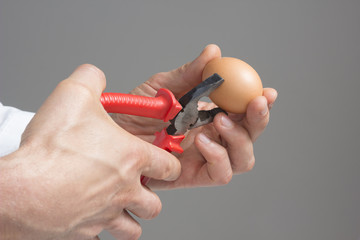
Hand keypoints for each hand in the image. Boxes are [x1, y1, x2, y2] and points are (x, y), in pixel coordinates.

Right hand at [0, 64, 180, 239]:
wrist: (20, 190)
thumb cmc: (50, 147)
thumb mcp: (74, 94)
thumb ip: (92, 78)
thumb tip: (96, 75)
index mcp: (132, 159)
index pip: (170, 166)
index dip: (169, 163)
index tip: (161, 161)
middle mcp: (125, 191)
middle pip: (154, 204)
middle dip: (149, 196)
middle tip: (136, 186)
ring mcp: (106, 216)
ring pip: (133, 228)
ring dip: (130, 218)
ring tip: (117, 205)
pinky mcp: (85, 233)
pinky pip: (100, 239)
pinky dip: (98, 231)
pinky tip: (87, 218)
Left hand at [112, 44, 277, 188]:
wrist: (111, 136)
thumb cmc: (136, 113)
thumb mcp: (163, 87)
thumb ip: (190, 74)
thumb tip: (213, 52)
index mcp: (210, 117)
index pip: (243, 113)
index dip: (259, 104)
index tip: (266, 92)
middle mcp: (212, 138)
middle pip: (250, 137)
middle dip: (258, 120)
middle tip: (255, 102)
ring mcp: (204, 159)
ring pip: (243, 159)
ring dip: (240, 139)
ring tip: (221, 120)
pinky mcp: (192, 176)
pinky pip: (219, 174)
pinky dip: (219, 157)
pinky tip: (205, 140)